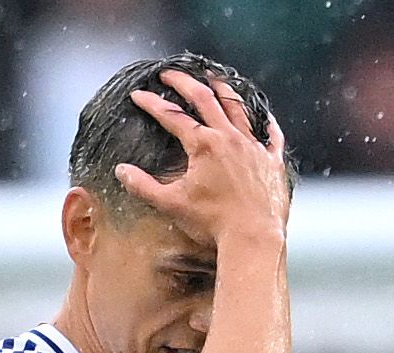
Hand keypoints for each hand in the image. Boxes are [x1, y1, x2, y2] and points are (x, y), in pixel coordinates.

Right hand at [116, 69, 288, 250]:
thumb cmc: (212, 223)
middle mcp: (229, 138)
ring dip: (224, 91)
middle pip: (205, 98)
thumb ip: (144, 186)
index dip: (152, 104)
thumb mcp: (172, 204)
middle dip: (184, 83)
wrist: (253, 238)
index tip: (137, 95)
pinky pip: (272, 136)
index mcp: (203, 145)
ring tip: (214, 79)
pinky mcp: (272, 162)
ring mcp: (253, 148)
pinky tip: (265, 117)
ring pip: (238, 109)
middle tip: (169, 74)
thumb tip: (121, 171)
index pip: (172, 116)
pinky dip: (267, 123)